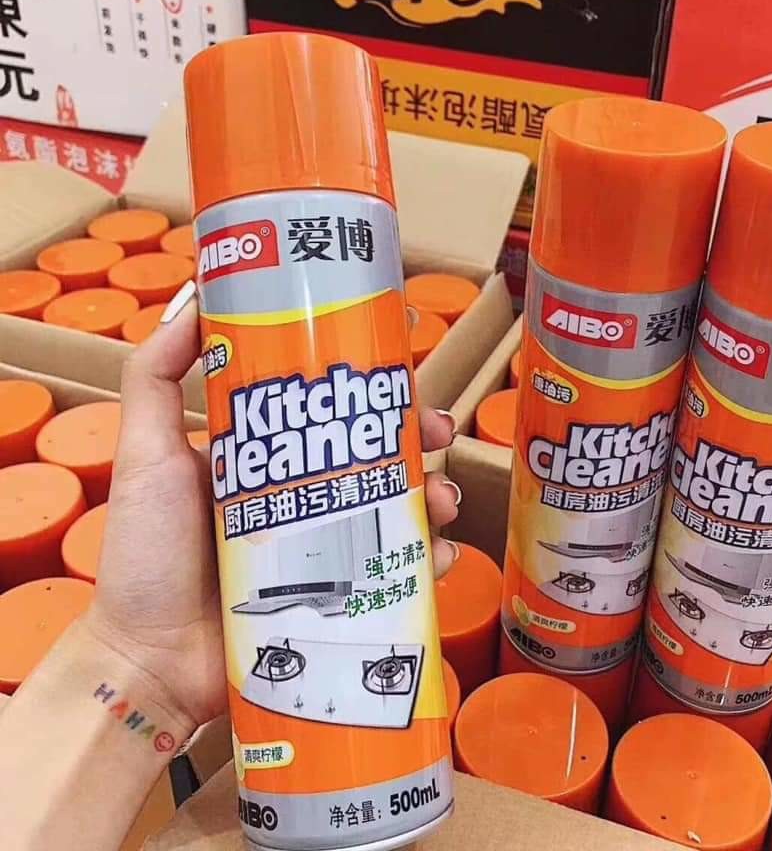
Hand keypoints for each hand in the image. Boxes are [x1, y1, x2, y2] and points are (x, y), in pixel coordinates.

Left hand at [84, 286, 461, 731]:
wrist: (150, 661)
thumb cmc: (145, 555)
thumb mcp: (146, 454)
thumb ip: (156, 378)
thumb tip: (196, 297)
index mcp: (268, 457)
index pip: (330, 407)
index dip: (371, 387)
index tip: (399, 366)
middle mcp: (303, 495)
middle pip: (376, 453)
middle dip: (418, 437)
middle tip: (438, 433)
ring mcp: (326, 548)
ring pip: (397, 507)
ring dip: (433, 494)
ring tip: (440, 501)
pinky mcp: (341, 597)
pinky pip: (396, 570)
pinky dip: (424, 559)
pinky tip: (435, 555)